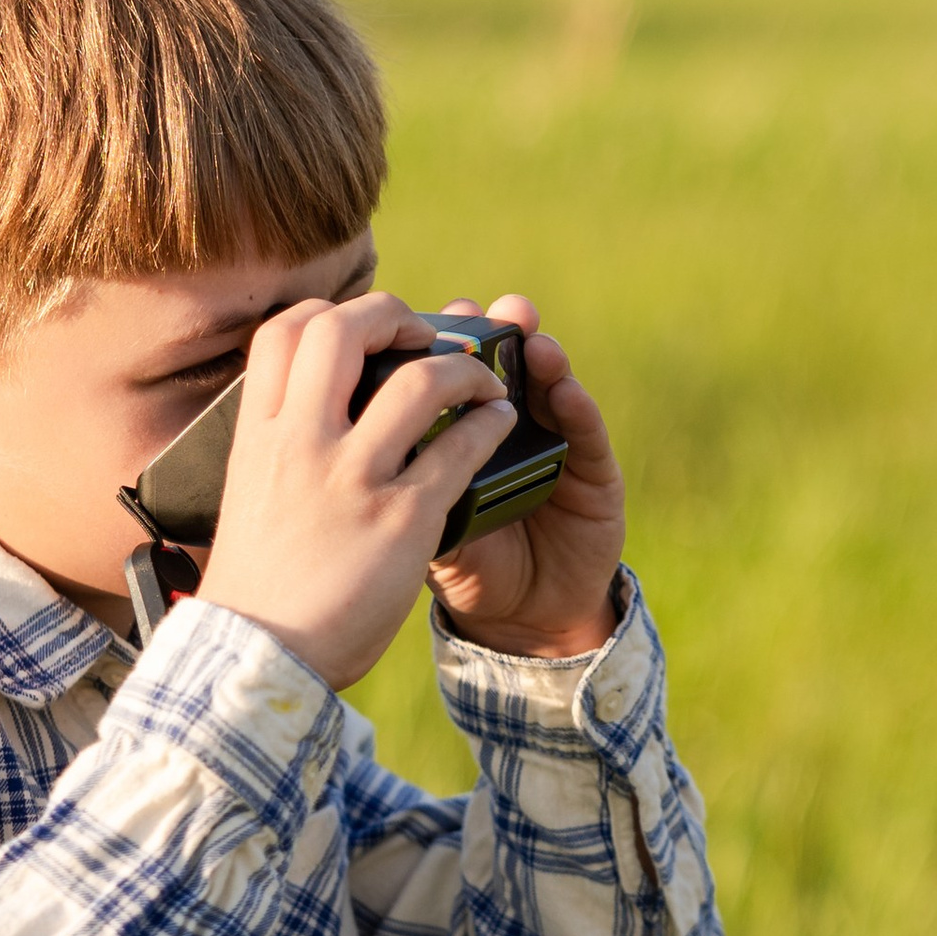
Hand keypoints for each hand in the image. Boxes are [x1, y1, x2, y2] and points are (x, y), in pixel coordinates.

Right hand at [198, 292, 517, 687]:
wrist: (261, 661)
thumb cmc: (259, 586)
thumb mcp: (248, 495)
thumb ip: (275, 446)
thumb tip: (294, 412)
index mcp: (259, 435)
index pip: (285, 332)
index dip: (328, 313)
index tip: (361, 329)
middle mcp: (301, 444)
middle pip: (345, 330)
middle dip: (394, 318)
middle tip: (425, 338)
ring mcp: (352, 479)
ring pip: (421, 382)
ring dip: (464, 371)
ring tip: (485, 382)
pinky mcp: (402, 520)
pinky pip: (461, 449)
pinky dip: (490, 426)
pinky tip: (501, 425)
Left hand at [424, 295, 625, 658]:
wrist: (524, 622)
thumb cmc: (468, 567)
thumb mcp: (417, 530)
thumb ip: (392, 485)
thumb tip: (340, 442)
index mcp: (460, 433)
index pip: (447, 376)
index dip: (437, 346)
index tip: (421, 322)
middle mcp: (508, 427)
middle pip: (501, 365)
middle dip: (494, 333)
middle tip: (488, 313)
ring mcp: (555, 444)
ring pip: (549, 385)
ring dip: (541, 357)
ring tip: (531, 341)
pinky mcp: (596, 475)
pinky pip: (589, 436)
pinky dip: (578, 408)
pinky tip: (566, 392)